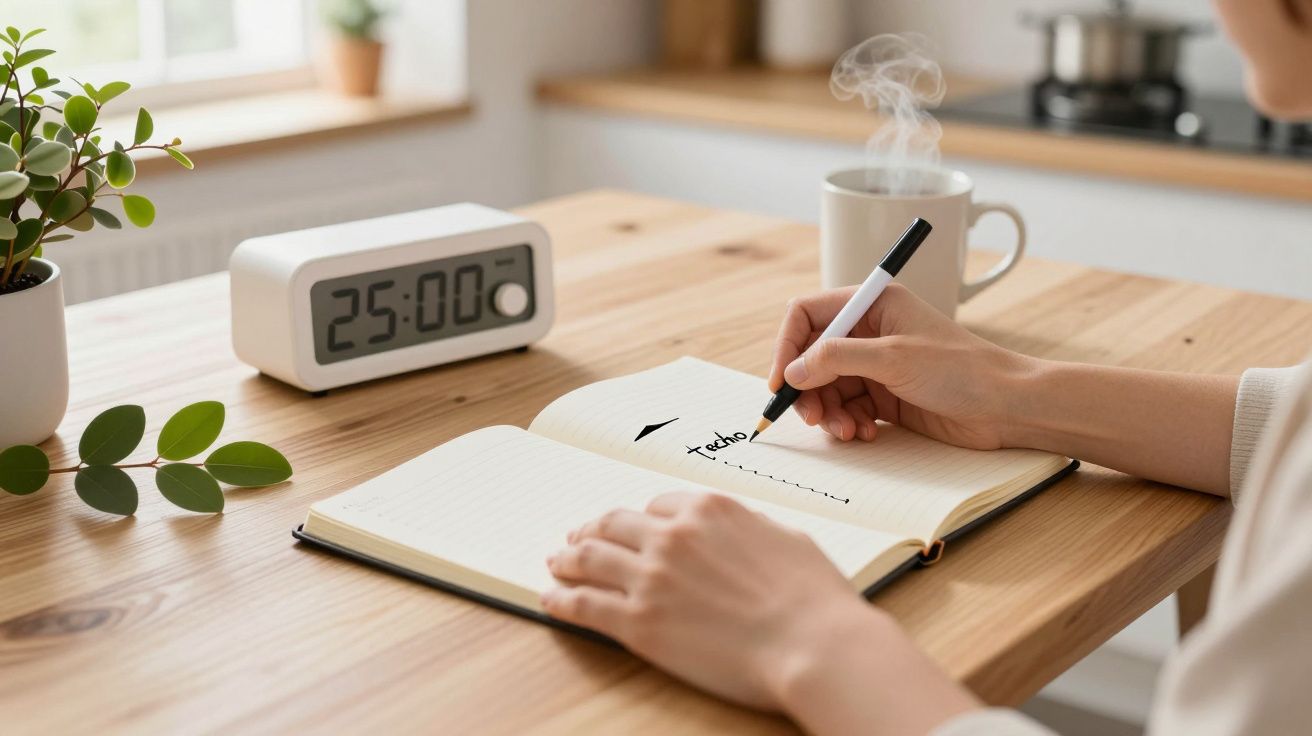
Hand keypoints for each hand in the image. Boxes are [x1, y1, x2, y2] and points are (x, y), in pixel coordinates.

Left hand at [542, 492, 872, 708]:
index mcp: (708, 509)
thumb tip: (739, 532)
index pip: (658, 508)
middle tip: (579, 537)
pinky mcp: (638, 622)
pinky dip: (561, 599)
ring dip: (567, 558)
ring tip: (556, 563)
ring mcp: (651, 577)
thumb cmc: (813, 598)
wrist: (813, 645)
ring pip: (589, 558)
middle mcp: (672, 535)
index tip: (631, 529)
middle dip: (593, 530)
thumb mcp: (787, 538)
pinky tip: (552, 599)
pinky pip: (584, 604)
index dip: (641, 521)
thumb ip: (751, 527)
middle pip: (614, 525)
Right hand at [768, 284, 1032, 449]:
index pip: (807, 315)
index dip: (788, 346)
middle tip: (812, 418)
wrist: (1007, 407)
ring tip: (847, 431)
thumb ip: (837, 359)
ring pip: (827, 387)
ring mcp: (877, 364)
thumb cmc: (962, 370)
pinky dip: (848, 422)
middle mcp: (870, 331)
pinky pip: (848, 407)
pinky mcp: (885, 394)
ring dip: (829, 412)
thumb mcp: (894, 358)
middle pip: (812, 356)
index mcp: (872, 304)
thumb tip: (792, 372)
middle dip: (808, 389)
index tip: (781, 381)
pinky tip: (865, 433)